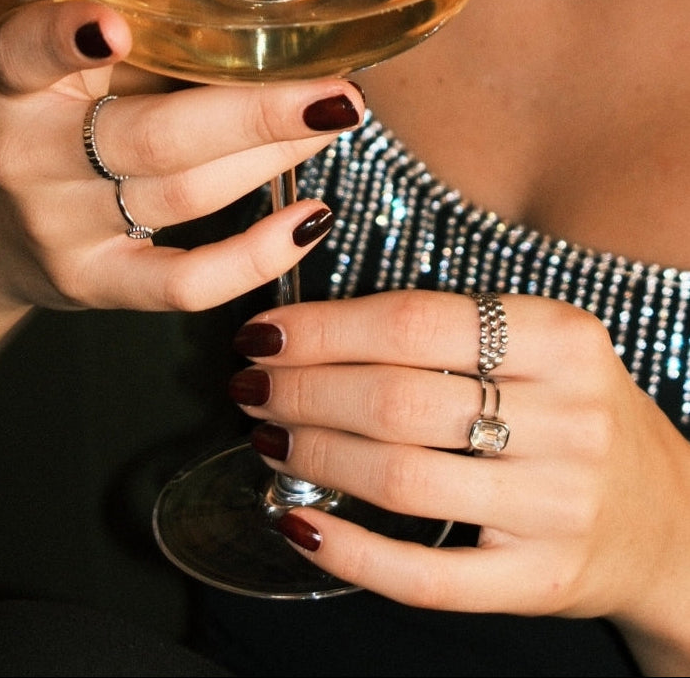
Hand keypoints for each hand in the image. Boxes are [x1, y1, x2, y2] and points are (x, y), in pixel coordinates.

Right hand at [0, 0, 362, 326]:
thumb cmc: (41, 115)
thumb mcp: (51, 58)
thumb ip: (115, 14)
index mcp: (10, 82)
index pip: (24, 54)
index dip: (67, 39)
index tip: (118, 26)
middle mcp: (28, 157)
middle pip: (152, 137)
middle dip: (256, 114)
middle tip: (337, 92)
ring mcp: (62, 228)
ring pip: (186, 195)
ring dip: (273, 157)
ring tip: (335, 118)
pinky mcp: (96, 284)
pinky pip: (184, 283)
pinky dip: (256, 258)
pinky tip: (311, 219)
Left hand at [230, 290, 689, 655]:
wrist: (663, 516)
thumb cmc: (576, 414)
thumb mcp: (543, 348)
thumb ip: (449, 331)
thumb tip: (314, 330)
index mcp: (562, 339)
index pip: (413, 321)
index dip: (321, 328)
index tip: (264, 333)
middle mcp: (568, 418)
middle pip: (397, 399)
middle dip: (302, 391)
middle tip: (252, 388)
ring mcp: (557, 506)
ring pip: (401, 479)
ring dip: (311, 457)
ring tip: (268, 440)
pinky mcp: (539, 580)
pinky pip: (424, 576)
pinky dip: (348, 552)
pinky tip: (298, 525)